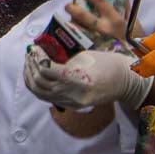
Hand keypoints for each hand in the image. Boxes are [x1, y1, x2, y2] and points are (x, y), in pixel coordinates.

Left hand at [24, 45, 151, 109]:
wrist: (125, 82)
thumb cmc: (108, 63)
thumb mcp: (85, 56)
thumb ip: (63, 57)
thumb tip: (42, 52)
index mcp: (78, 78)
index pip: (46, 69)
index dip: (37, 57)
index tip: (34, 47)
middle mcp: (72, 94)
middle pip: (39, 82)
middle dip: (31, 65)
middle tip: (29, 53)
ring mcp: (71, 102)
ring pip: (39, 92)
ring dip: (30, 76)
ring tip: (29, 63)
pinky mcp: (70, 106)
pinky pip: (46, 98)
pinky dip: (36, 86)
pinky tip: (34, 75)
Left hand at [66, 0, 136, 43]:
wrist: (138, 56)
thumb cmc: (135, 36)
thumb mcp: (133, 20)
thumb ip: (125, 7)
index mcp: (115, 19)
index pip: (100, 2)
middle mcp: (105, 30)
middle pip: (86, 18)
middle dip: (75, 11)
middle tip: (67, 5)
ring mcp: (99, 41)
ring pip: (80, 31)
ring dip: (72, 25)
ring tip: (65, 21)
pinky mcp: (94, 50)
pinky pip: (82, 43)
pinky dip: (75, 37)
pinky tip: (70, 33)